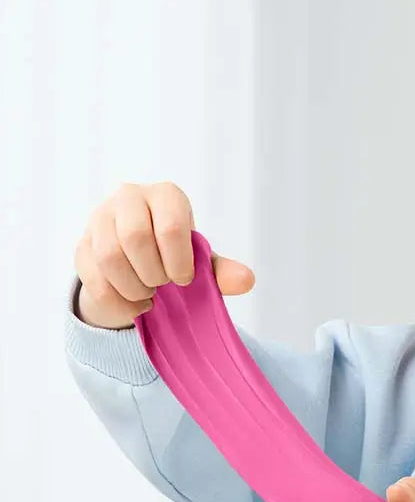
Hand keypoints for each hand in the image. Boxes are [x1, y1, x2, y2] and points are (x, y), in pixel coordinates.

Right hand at [74, 181, 254, 328]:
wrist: (141, 263)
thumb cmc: (178, 255)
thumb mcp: (203, 262)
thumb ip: (222, 271)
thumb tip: (246, 280)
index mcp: (165, 196)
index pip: (171, 227)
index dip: (179, 262)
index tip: (184, 279)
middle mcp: (129, 198)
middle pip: (135, 239)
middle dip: (153, 274)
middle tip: (164, 285)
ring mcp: (100, 218)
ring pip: (109, 258)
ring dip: (134, 288)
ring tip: (149, 295)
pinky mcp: (82, 244)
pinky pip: (94, 278)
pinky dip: (118, 301)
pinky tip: (134, 305)